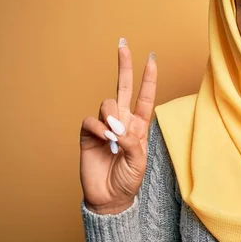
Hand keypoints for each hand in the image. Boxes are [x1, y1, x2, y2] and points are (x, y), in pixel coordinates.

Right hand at [79, 38, 156, 213]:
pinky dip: (99, 128)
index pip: (145, 97)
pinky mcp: (88, 134)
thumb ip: (132, 142)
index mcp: (140, 125)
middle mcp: (123, 121)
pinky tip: (105, 140)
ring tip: (116, 136)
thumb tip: (118, 127)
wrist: (110, 197)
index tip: (152, 58)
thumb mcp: (139, 161)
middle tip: (123, 44)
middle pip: (124, 87)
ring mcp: (105, 126)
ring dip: (113, 116)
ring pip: (108, 103)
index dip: (149, 78)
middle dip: (124, 66)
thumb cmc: (128, 179)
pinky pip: (91, 120)